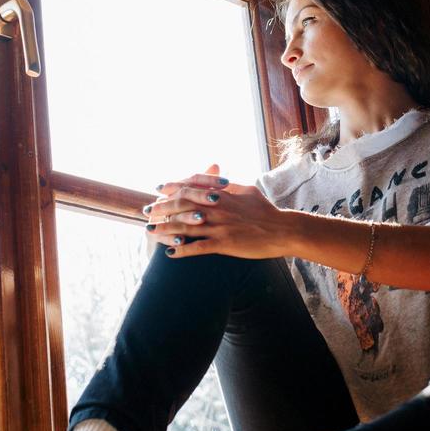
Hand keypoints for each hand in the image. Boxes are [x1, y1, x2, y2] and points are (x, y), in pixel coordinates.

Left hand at [144, 163, 292, 259]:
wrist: (282, 230)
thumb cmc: (266, 211)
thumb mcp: (246, 191)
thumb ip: (228, 185)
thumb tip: (216, 178)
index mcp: (221, 194)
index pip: (190, 187)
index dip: (172, 187)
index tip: (159, 189)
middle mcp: (217, 208)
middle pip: (182, 206)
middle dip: (161, 208)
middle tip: (147, 212)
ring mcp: (220, 226)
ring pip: (185, 226)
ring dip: (164, 229)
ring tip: (150, 231)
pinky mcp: (224, 244)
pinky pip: (198, 247)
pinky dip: (182, 250)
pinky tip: (170, 252)